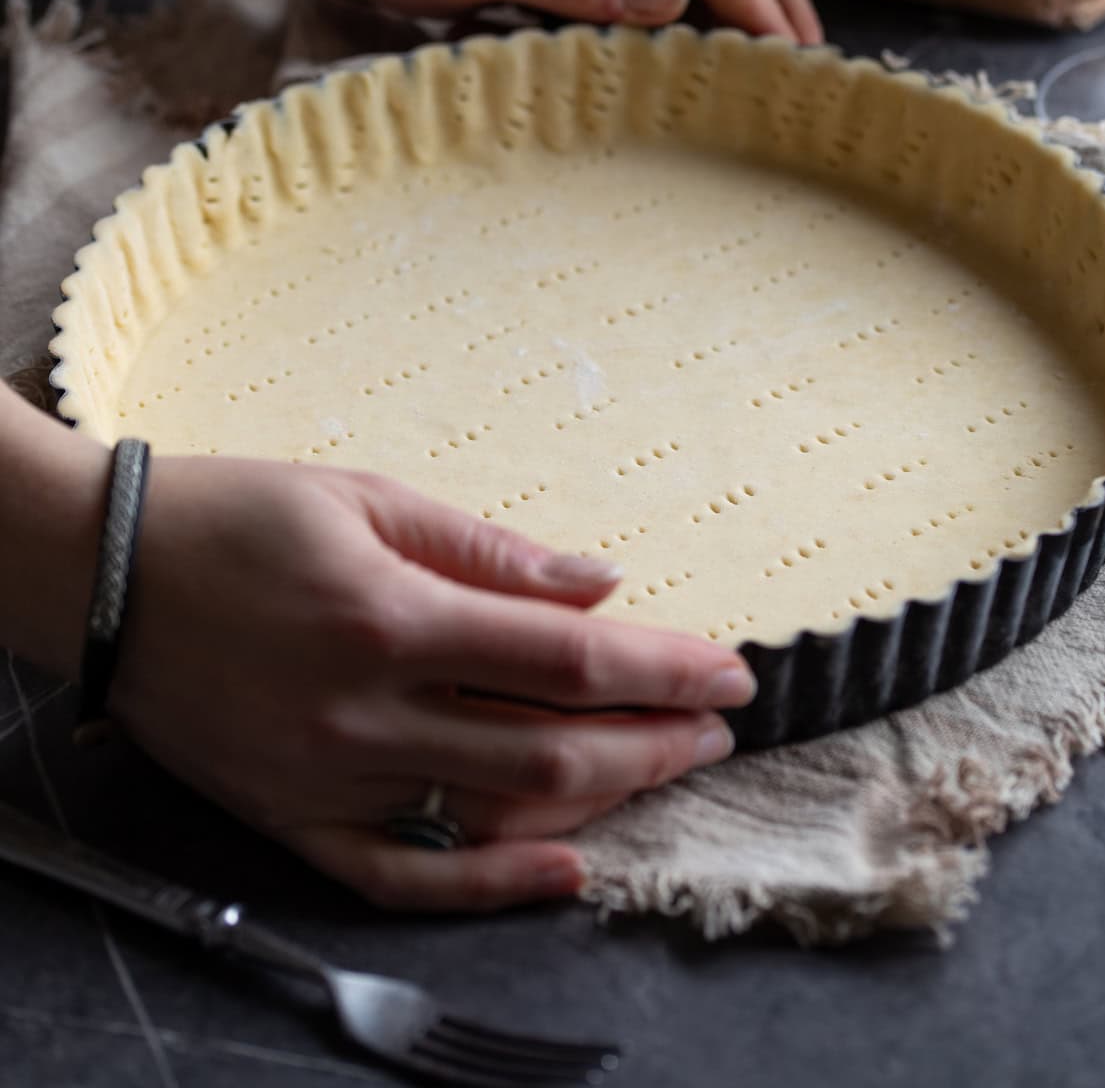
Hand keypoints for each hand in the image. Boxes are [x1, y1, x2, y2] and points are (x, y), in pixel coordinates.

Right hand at [113, 455, 755, 911]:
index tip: (728, 668)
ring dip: (600, 795)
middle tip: (716, 722)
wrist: (103, 575)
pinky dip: (489, 881)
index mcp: (389, 618)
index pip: (563, 661)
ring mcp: (326, 779)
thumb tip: (598, 586)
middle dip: (653, 738)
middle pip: (547, 748)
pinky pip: (400, 875)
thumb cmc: (239, 516)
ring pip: (493, 812)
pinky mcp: (289, 819)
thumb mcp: (368, 498)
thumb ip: (489, 552)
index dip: (661, 669)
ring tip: (667, 767)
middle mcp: (363, 714)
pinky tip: (566, 865)